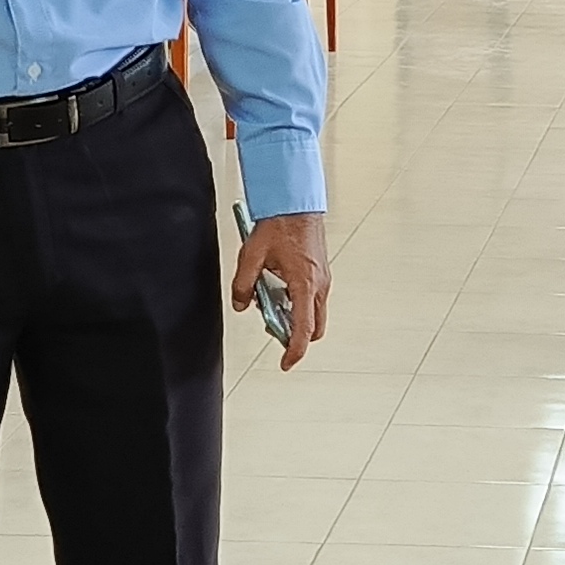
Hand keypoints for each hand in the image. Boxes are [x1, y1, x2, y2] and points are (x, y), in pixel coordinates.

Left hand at [228, 208, 332, 372]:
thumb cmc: (280, 223)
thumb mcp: (251, 255)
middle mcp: (319, 284)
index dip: (295, 350)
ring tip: (270, 302)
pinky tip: (277, 288)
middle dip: (296, 335)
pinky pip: (311, 298)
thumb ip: (244, 284)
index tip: (286, 363)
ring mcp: (322, 279)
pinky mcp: (320, 272)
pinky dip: (297, 303)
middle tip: (274, 330)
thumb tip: (242, 305)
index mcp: (304, 283)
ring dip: (295, 317)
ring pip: (314, 312)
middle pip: (314, 326)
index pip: (304, 328)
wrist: (296, 202)